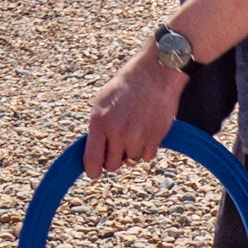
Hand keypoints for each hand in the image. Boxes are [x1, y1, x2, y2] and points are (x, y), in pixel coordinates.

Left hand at [83, 44, 185, 175]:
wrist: (154, 74)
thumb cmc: (126, 87)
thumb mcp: (102, 103)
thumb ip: (98, 128)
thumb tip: (93, 152)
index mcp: (100, 121)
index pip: (92, 159)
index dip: (92, 170)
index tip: (94, 173)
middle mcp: (117, 132)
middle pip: (112, 165)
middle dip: (114, 158)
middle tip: (117, 144)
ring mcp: (137, 137)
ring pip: (131, 160)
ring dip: (132, 151)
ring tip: (134, 128)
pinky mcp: (155, 139)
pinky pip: (147, 157)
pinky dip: (146, 148)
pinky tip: (146, 129)